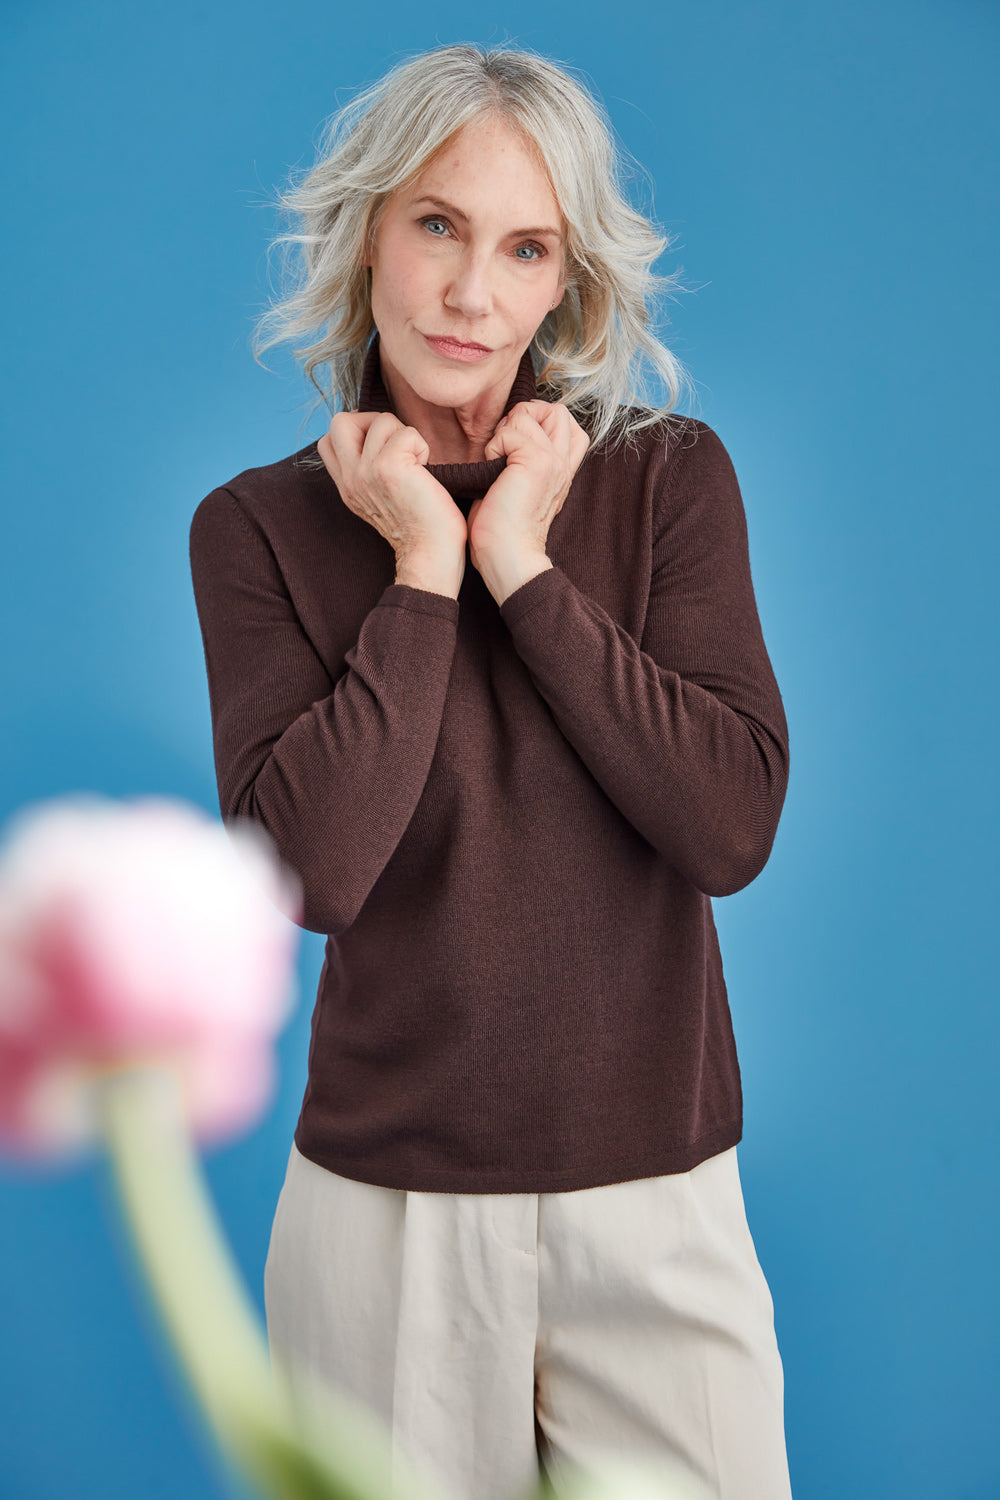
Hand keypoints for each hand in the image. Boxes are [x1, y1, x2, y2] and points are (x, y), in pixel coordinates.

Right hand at [317, 410, 467, 558]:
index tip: (382, 449)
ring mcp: (365, 473)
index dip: (357, 432)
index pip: (328, 439)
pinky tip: (426, 471)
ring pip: (381, 420)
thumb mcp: (381, 499)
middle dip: (373, 421)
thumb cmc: (420, 528)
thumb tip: (379, 435)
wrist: (430, 555)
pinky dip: (422, 446)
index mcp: (347, 486)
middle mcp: (350, 479)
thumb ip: (370, 471)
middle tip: (396, 446)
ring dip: (406, 436)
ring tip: (416, 465)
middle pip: (340, 421)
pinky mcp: (388, 468)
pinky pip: (407, 433)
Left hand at [467, 400, 589, 574]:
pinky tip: (490, 471)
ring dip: (504, 432)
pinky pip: (510, 431)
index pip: (568, 425)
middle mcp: (564, 463)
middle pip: (557, 410)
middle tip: (505, 444)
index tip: (515, 444)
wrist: (508, 558)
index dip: (540, 421)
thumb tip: (506, 434)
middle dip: (524, 415)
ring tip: (496, 461)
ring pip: (530, 413)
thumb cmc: (503, 531)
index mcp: (563, 471)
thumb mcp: (520, 490)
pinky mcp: (537, 461)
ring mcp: (553, 461)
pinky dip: (493, 446)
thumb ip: (524, 462)